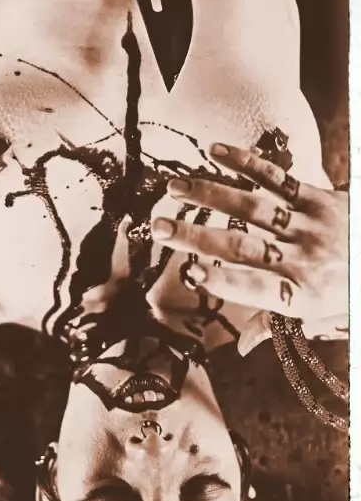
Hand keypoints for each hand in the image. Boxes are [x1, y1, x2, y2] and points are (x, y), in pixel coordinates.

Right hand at [151, 142, 347, 351]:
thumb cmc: (349, 290)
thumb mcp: (317, 315)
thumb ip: (274, 323)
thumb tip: (239, 348)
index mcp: (300, 294)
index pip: (254, 289)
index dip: (222, 281)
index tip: (190, 272)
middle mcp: (302, 258)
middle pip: (241, 246)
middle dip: (195, 236)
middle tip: (158, 227)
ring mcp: (308, 224)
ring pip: (252, 207)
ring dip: (209, 195)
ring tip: (174, 188)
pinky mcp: (317, 196)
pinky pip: (277, 178)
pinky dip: (246, 163)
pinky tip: (215, 153)